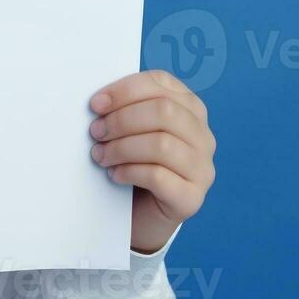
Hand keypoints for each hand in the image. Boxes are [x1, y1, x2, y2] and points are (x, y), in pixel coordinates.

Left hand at [88, 69, 214, 253]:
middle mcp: (202, 136)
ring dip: (121, 147)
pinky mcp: (191, 198)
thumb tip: (99, 102)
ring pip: (161, 144)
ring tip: (100, 155)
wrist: (140, 214)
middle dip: (122, 119)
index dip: (125, 90)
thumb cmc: (133, 162)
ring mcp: (202, 168)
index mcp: (189, 109)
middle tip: (95, 132)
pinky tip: (114, 174)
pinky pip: (158, 176)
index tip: (96, 104)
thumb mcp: (132, 129)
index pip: (161, 84)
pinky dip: (129, 171)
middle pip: (163, 112)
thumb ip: (125, 109)